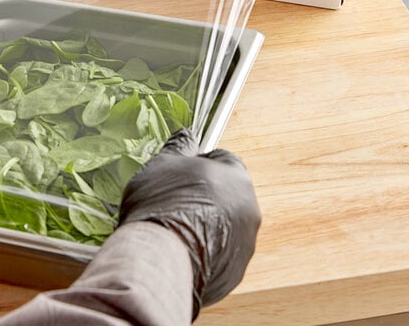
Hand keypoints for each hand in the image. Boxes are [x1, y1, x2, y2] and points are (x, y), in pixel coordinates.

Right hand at [119, 128, 260, 318]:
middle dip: (203, 196)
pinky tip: (178, 250)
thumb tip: (186, 134)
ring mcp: (244, 244)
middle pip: (226, 194)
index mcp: (236, 176)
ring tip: (173, 229)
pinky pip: (218, 255)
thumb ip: (179, 146)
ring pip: (224, 226)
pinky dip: (202, 251)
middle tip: (173, 201)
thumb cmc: (162, 205)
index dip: (199, 164)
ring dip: (204, 225)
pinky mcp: (234, 274)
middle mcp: (249, 209)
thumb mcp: (162, 164)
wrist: (159, 260)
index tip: (179, 173)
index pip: (223, 159)